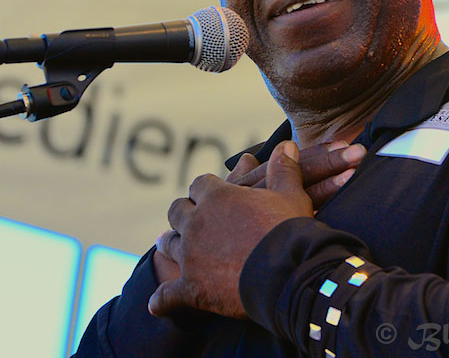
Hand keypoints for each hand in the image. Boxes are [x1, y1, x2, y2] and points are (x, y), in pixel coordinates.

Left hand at [150, 140, 364, 285]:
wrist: (290, 273)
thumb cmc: (290, 230)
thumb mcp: (291, 194)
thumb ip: (284, 169)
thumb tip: (286, 145)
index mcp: (217, 197)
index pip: (199, 185)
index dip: (205, 190)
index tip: (211, 195)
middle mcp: (196, 223)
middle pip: (177, 210)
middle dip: (183, 213)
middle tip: (188, 218)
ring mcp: (191, 256)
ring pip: (169, 244)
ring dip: (170, 242)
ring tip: (168, 243)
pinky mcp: (192, 288)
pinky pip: (167, 295)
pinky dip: (163, 299)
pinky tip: (157, 303)